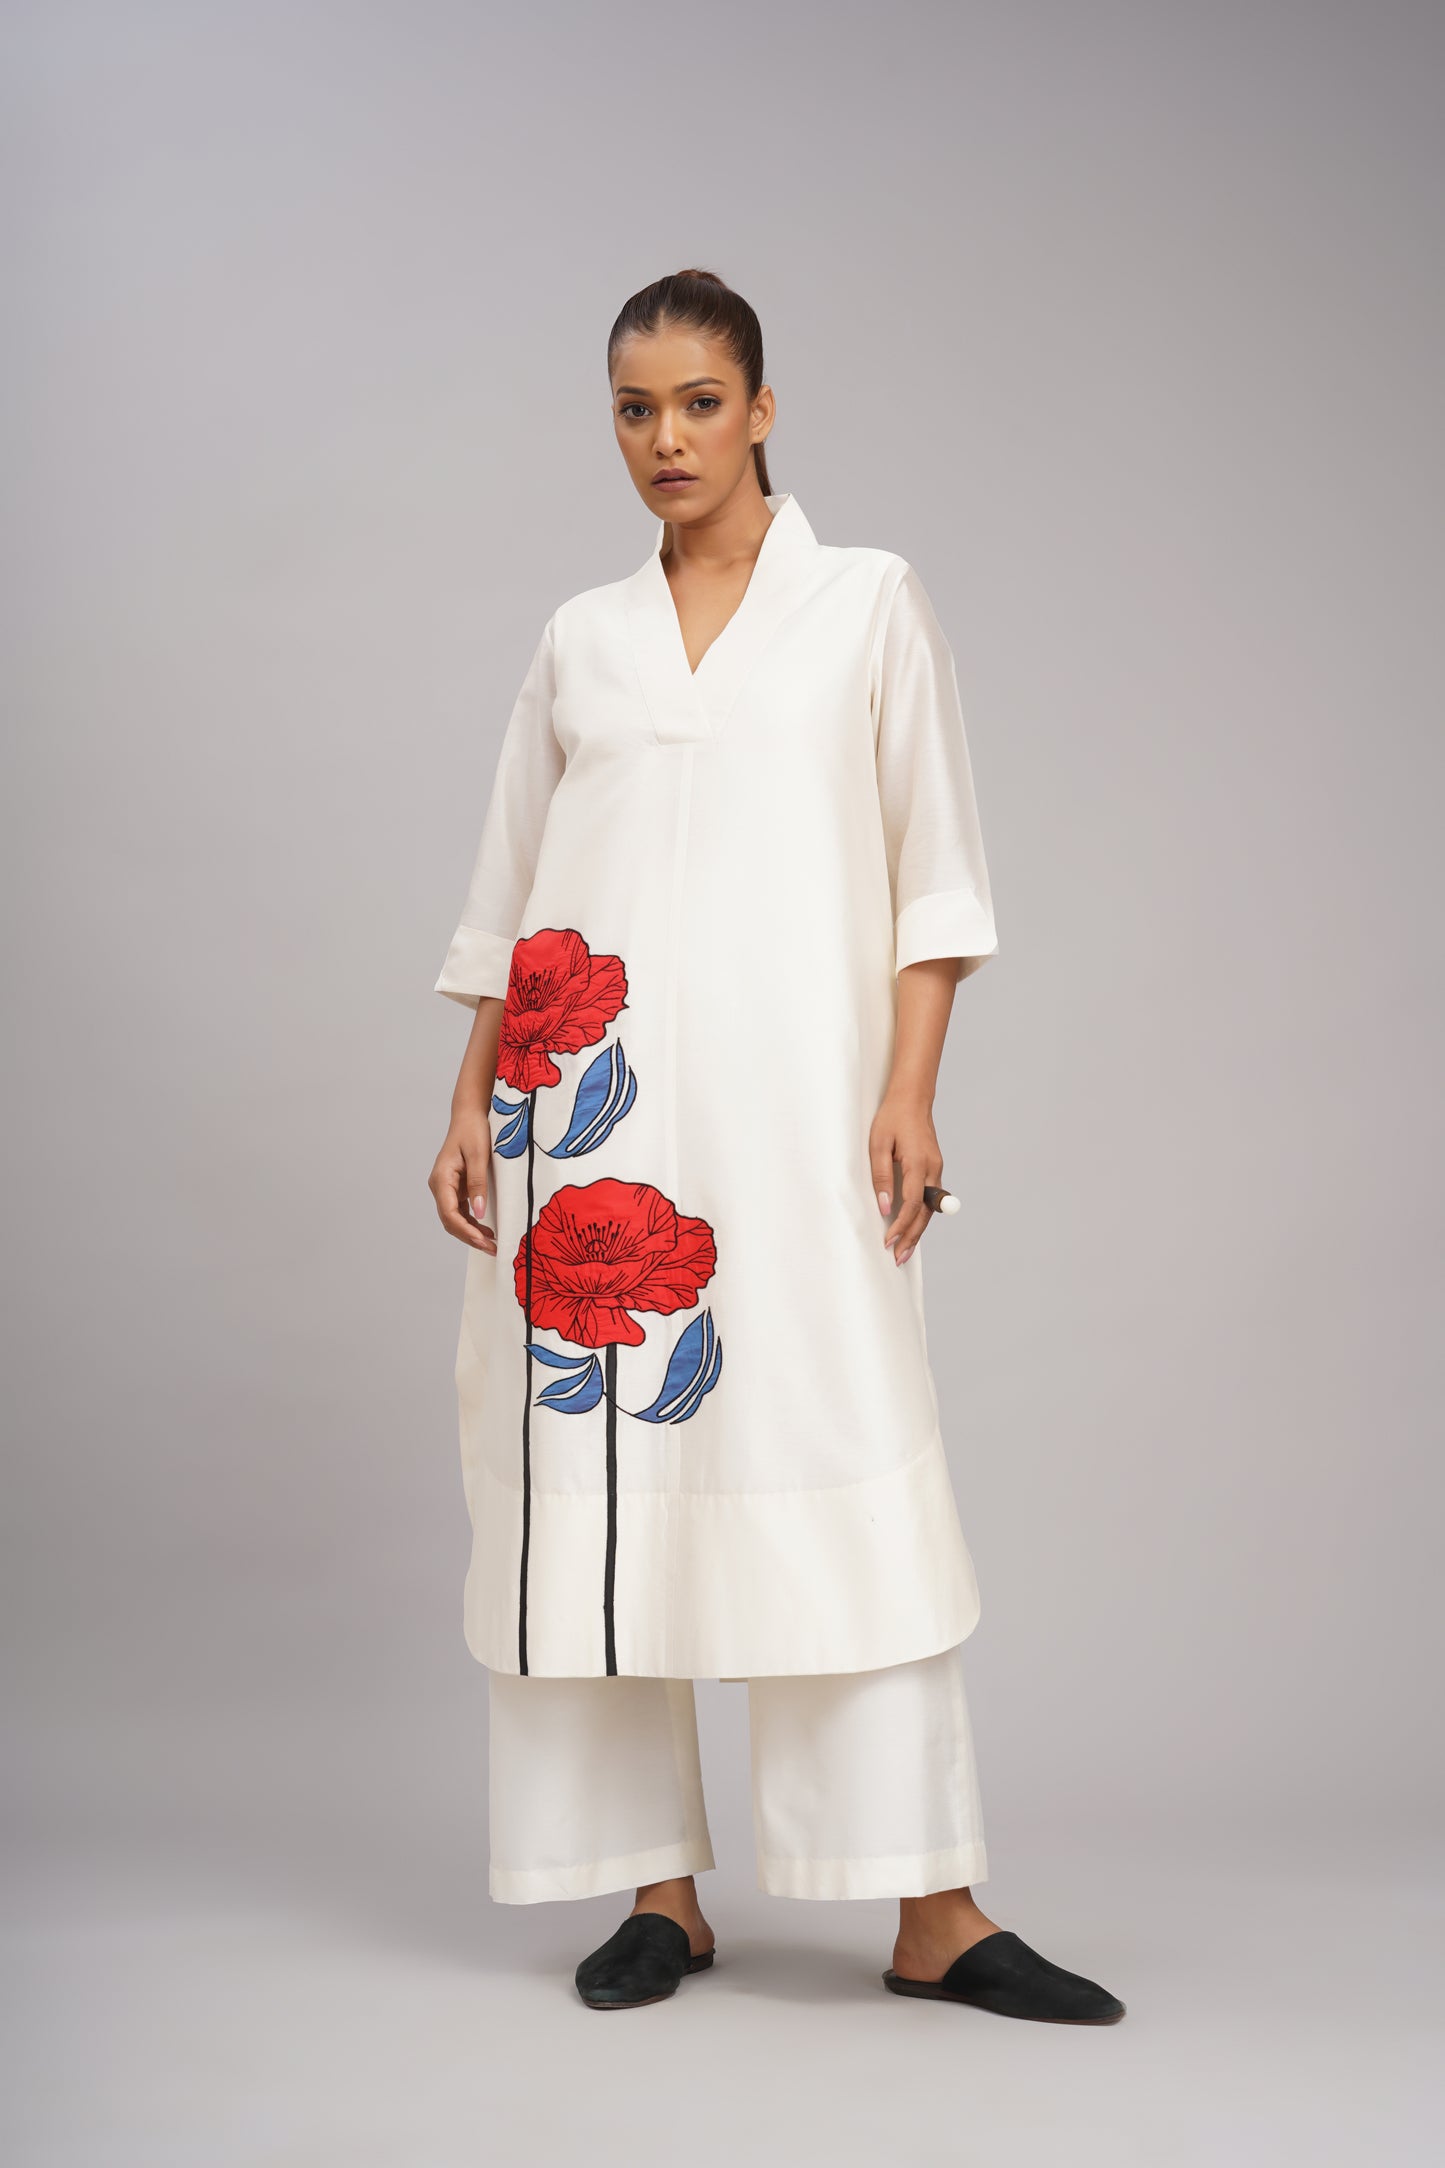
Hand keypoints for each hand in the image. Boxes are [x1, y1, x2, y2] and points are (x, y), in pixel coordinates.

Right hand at [429, 1107, 496, 1252]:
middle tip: (493, 1248)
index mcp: (441, 1179)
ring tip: (492, 1244)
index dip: (466, 1231)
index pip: (449, 1214)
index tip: (484, 1242)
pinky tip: (486, 1230)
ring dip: (471, 1233)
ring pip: (454, 1219)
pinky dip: (472, 1223)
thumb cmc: (474, 1131)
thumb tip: (479, 1212)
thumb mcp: (479, 1155)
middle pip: (450, 1221)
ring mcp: (446, 1188)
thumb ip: (478, 1184)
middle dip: (470, 1237)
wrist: (469, 1115)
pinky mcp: (455, 1188)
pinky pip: (460, 1211)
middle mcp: (440, 1186)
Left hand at [869, 1092, 943, 1266]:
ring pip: (930, 1209)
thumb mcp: (878, 1144)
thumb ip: (881, 1176)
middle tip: (898, 1258)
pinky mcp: (934, 1168)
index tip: (889, 1241)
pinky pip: (929, 1199)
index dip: (901, 1225)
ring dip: (918, 1231)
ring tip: (904, 1251)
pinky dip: (921, 1217)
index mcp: (918, 1163)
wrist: (912, 1099)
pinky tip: (911, 1228)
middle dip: (912, 1237)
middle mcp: (932, 1169)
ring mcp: (936, 1169)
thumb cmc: (892, 1118)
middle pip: (925, 1213)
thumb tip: (884, 1206)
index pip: (912, 1203)